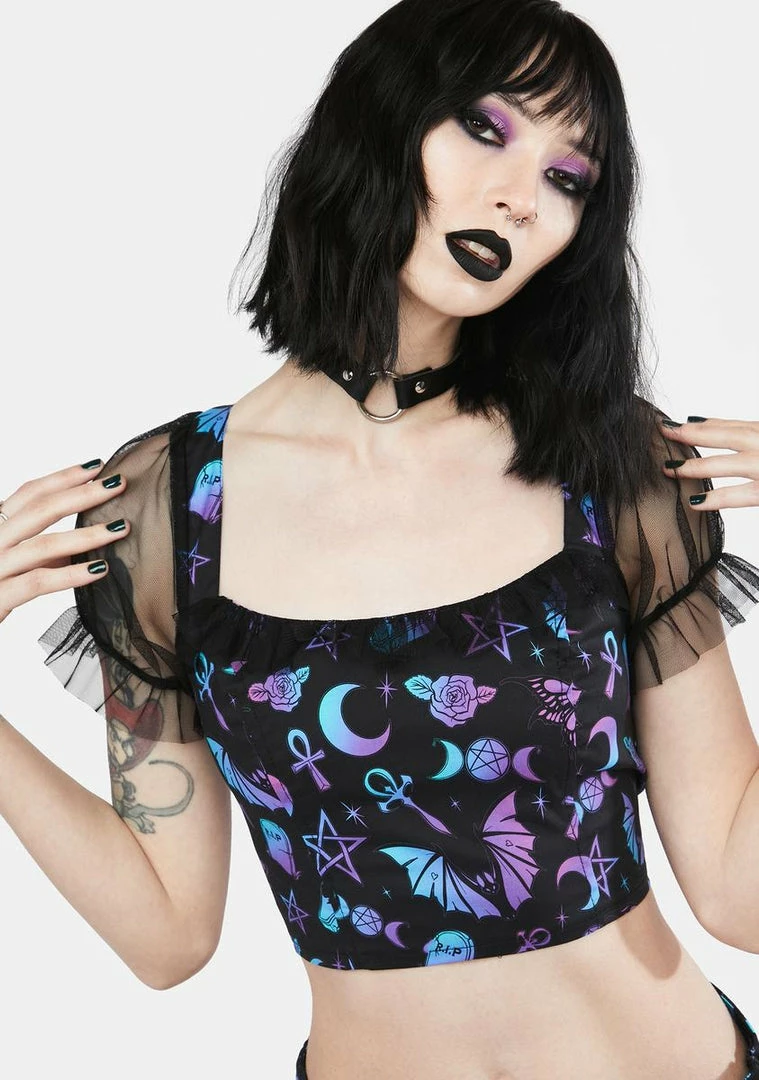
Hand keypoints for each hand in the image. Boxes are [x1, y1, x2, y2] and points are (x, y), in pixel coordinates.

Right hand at [0, 460, 129, 624]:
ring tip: (121, 528)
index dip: (63, 477)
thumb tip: (82, 542)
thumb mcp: (9, 561)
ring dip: (87, 535)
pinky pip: (38, 582)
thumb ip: (37, 551)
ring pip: (43, 545)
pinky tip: (100, 569)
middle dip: (83, 494)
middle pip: (40, 510)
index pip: (28, 493)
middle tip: (119, 483)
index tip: (97, 466)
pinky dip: (72, 575)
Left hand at [660, 415, 758, 510]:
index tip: (682, 424)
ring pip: (725, 464)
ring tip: (669, 468)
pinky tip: (693, 501)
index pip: (734, 427)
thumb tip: (735, 440)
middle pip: (726, 436)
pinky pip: (739, 495)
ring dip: (694, 466)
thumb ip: (756, 441)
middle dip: (692, 434)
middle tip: (664, 431)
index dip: (707, 425)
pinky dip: (715, 498)